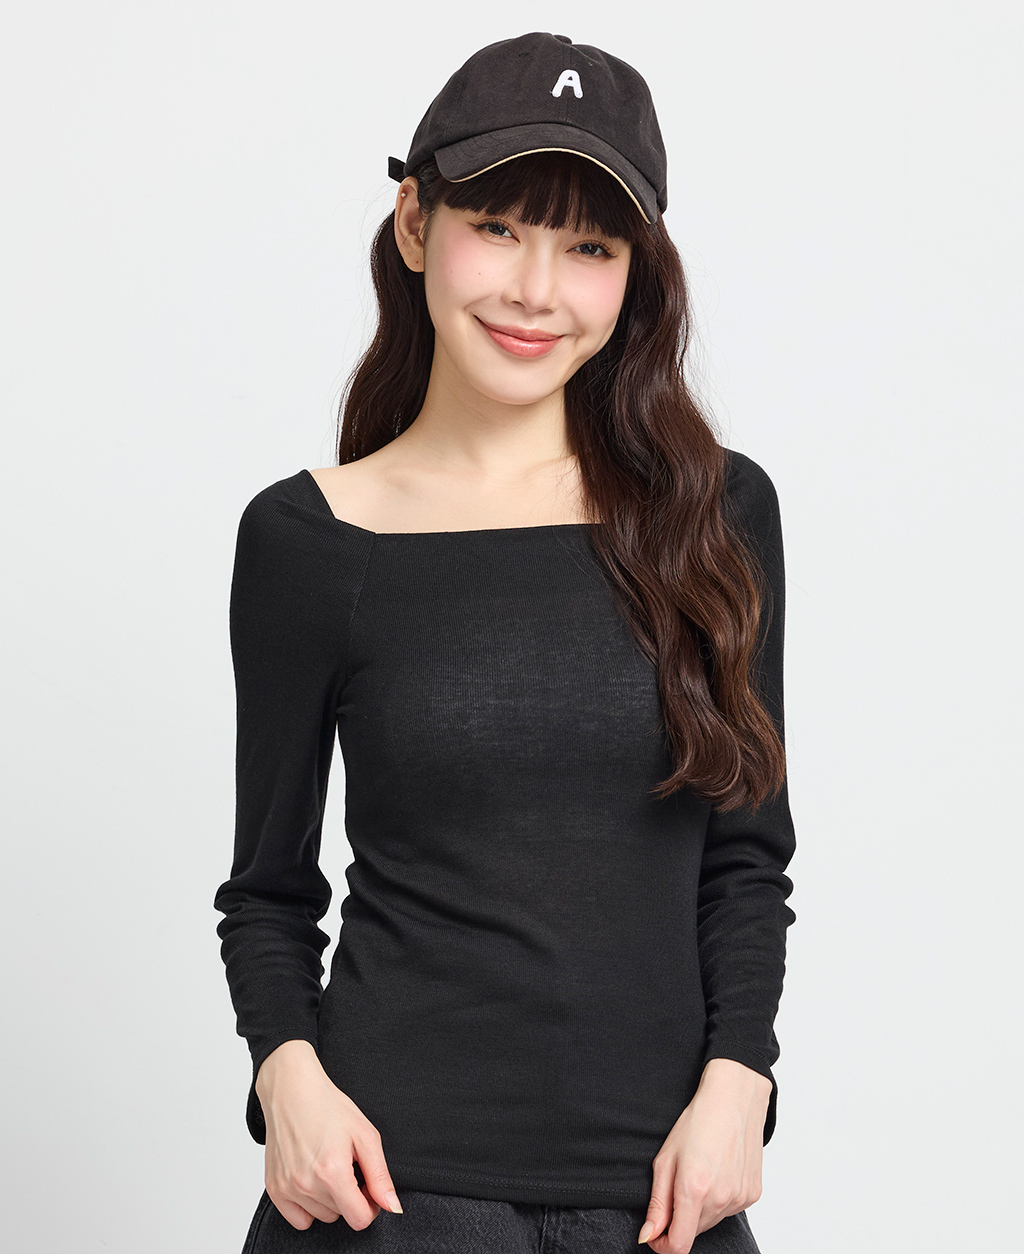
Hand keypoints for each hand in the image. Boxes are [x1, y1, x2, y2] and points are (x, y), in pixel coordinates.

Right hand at [255, 1040, 402, 1231]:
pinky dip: (308, 1207)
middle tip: (347, 1165)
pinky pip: (298, 1219)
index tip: (368, 1186)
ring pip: (321, 1216)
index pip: (360, 1219)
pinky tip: (312, 1180)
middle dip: (350, 1196)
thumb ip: (380, 1176)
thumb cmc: (328, 1106)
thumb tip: (392, 1206)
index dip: (371, 1205)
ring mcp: (287, 1188)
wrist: (292, 1090)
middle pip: (341, 1216)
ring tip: (327, 1166)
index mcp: (333, 1173)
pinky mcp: (274, 1188)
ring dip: (330, 1199)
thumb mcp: (364, 1134)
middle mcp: (307, 1185)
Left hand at [638, 1058, 770, 1252]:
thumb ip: (657, 1203)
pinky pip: (729, 1210)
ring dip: (699, 1210)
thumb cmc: (696, 1122)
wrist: (734, 1099)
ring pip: (711, 1222)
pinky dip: (718, 1200)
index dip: (662, 1245)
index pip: (679, 1245)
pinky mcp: (753, 1194)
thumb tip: (648, 1235)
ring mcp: (740, 1198)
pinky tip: (716, 1173)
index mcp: (694, 1190)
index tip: (654, 1233)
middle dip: (679, 1220)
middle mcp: (721, 1199)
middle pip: (694, 1233)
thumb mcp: (665, 1158)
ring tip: (698, 1173)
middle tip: (675, 1186)